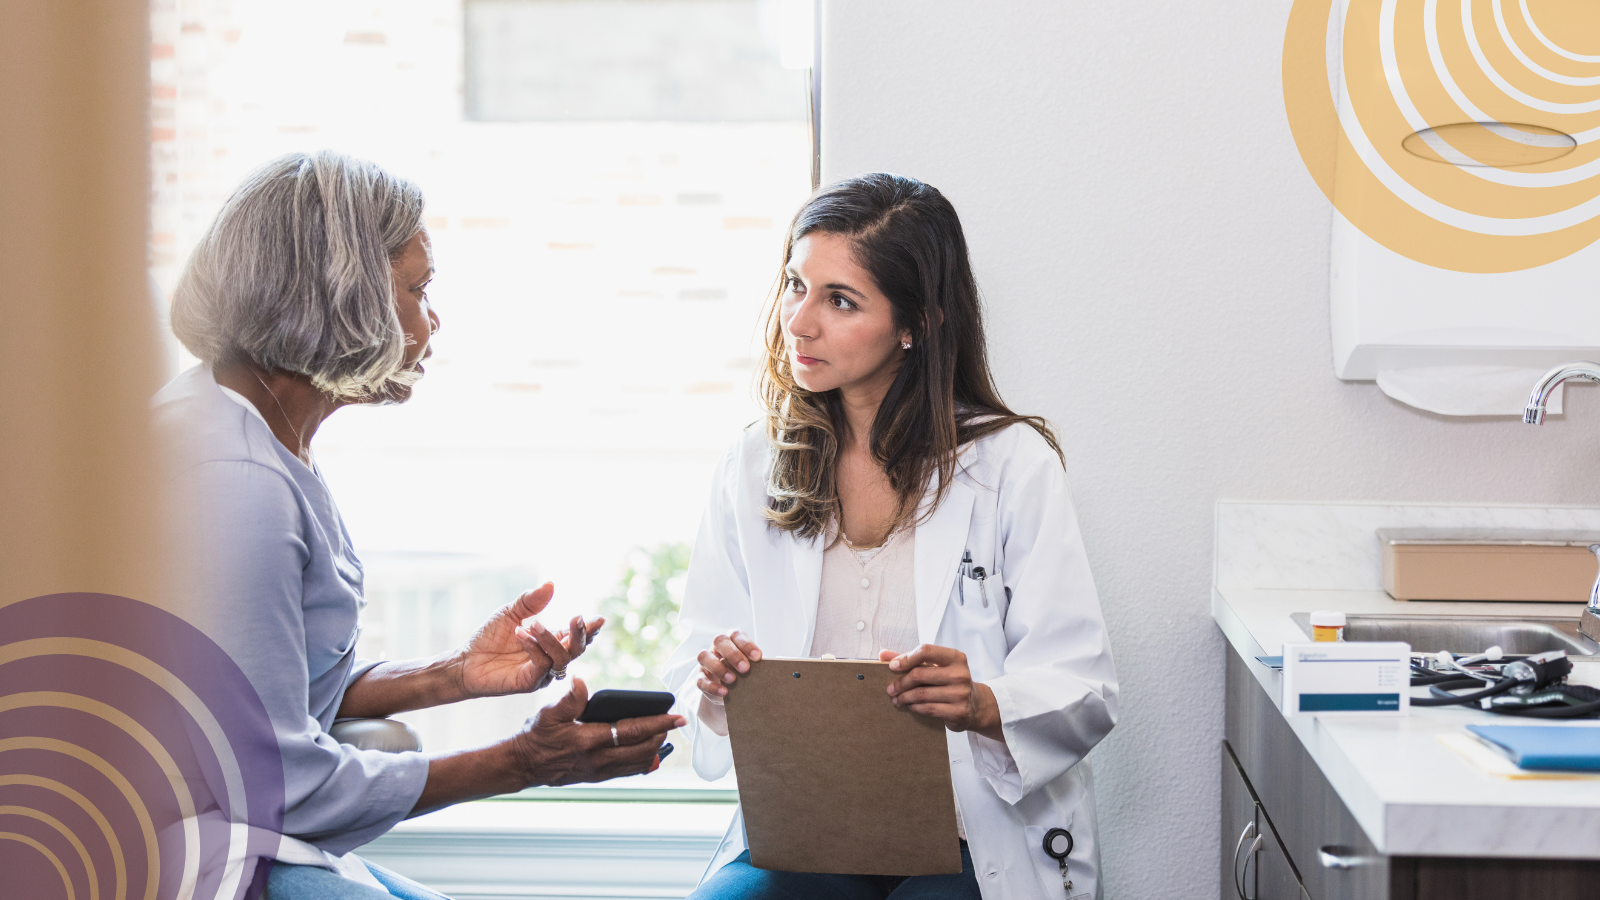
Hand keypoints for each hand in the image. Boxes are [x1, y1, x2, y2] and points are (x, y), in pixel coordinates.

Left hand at [457, 583, 602, 698]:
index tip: (598, 619)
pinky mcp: (528, 682)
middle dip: (580, 635)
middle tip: (576, 618)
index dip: (589, 629)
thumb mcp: (510, 613)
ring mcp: (541, 672)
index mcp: (550, 641)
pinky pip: (541, 665)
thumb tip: (551, 584)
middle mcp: (550, 658)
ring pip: (561, 659)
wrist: (466, 661)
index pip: (576, 637)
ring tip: (533, 624)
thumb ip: (531, 601)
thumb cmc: (489, 638)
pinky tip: (521, 634)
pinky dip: (534, 647)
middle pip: (576, 650)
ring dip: (550, 638)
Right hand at [509, 678, 683, 786]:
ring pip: (638, 763)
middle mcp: (598, 759)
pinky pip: (627, 771)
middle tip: (673, 723)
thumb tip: (582, 681)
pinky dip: (642, 762)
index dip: (658, 724)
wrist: (523, 765)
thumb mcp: (548, 713)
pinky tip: (649, 754)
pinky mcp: (596, 777)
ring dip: (654, 749)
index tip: (677, 717)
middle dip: (662, 735)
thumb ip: (569, 698)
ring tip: (663, 734)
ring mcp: (598, 772)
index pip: (633, 731)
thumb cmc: (536, 735)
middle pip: (642, 749)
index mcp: (589, 740)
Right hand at [696, 631, 762, 701]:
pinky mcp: (700, 677)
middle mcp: (717, 647)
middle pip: (719, 641)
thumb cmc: (744, 671)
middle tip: (745, 668)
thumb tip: (775, 666)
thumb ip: (760, 664)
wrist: (730, 688)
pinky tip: (724, 692)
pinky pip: (700, 679)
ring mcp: (706, 661)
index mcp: (732, 640)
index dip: (747, 645)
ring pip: (704, 656)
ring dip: (719, 668)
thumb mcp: (752, 665)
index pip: (737, 636)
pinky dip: (712, 686)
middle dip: (733, 654)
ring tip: (733, 680)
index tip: (758, 657)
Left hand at [882, 645, 1003, 741]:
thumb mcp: (936, 666)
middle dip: (901, 682)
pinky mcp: (959, 712)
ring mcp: (961, 694)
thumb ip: (910, 658)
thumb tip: (882, 654)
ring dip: (904, 697)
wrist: (976, 704)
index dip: (906, 658)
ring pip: (921, 694)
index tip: (893, 666)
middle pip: (920, 674)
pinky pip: (928, 709)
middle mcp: (960, 674)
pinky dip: (915, 707)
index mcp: (955, 657)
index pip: (926, 651)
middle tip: (890, 689)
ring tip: (897, 699)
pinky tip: (910, 706)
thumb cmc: (949, 681)